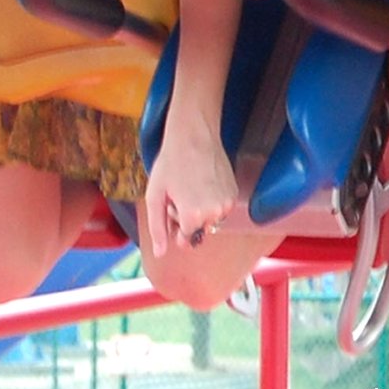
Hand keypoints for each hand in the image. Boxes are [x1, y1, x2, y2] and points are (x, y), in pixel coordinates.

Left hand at [145, 126, 237, 257]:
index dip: (174, 224)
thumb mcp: (155, 196)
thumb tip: (160, 253)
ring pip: (209, 219)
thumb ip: (158, 228)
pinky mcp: (234, 194)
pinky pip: (220, 207)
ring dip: (199, 209)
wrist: (193, 135)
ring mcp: (227, 204)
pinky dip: (210, 200)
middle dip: (186, 217)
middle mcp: (214, 214)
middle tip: (178, 192)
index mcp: (193, 216)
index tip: (170, 206)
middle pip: (197, 230)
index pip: (185, 239)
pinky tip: (202, 180)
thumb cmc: (171, 163)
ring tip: (190, 185)